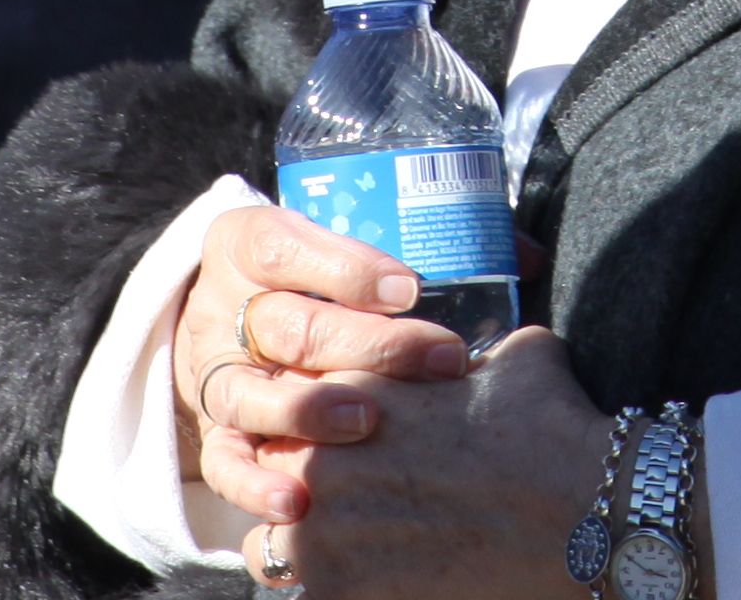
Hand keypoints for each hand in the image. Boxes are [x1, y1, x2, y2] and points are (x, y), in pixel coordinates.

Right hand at [176, 204, 470, 526]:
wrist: (228, 314)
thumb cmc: (309, 277)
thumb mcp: (336, 240)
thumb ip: (423, 244)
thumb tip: (525, 258)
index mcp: (251, 244)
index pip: (288, 248)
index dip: (349, 269)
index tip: (413, 288)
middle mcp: (226, 308)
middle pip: (288, 325)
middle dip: (367, 344)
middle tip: (438, 358)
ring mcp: (216, 373)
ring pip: (250, 393)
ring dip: (311, 410)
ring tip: (368, 421)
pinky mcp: (215, 431)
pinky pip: (225, 461)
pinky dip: (256, 483)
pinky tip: (297, 499)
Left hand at [275, 326, 628, 599]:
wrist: (584, 515)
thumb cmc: (553, 430)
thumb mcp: (517, 358)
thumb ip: (477, 346)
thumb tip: (486, 344)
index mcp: (353, 386)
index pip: (286, 395)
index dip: (309, 419)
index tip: (340, 440)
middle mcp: (324, 454)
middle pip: (265, 467)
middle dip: (295, 480)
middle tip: (343, 497)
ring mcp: (324, 529)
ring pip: (268, 541)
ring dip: (298, 544)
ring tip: (346, 550)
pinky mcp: (340, 589)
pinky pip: (300, 592)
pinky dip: (330, 587)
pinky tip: (371, 580)